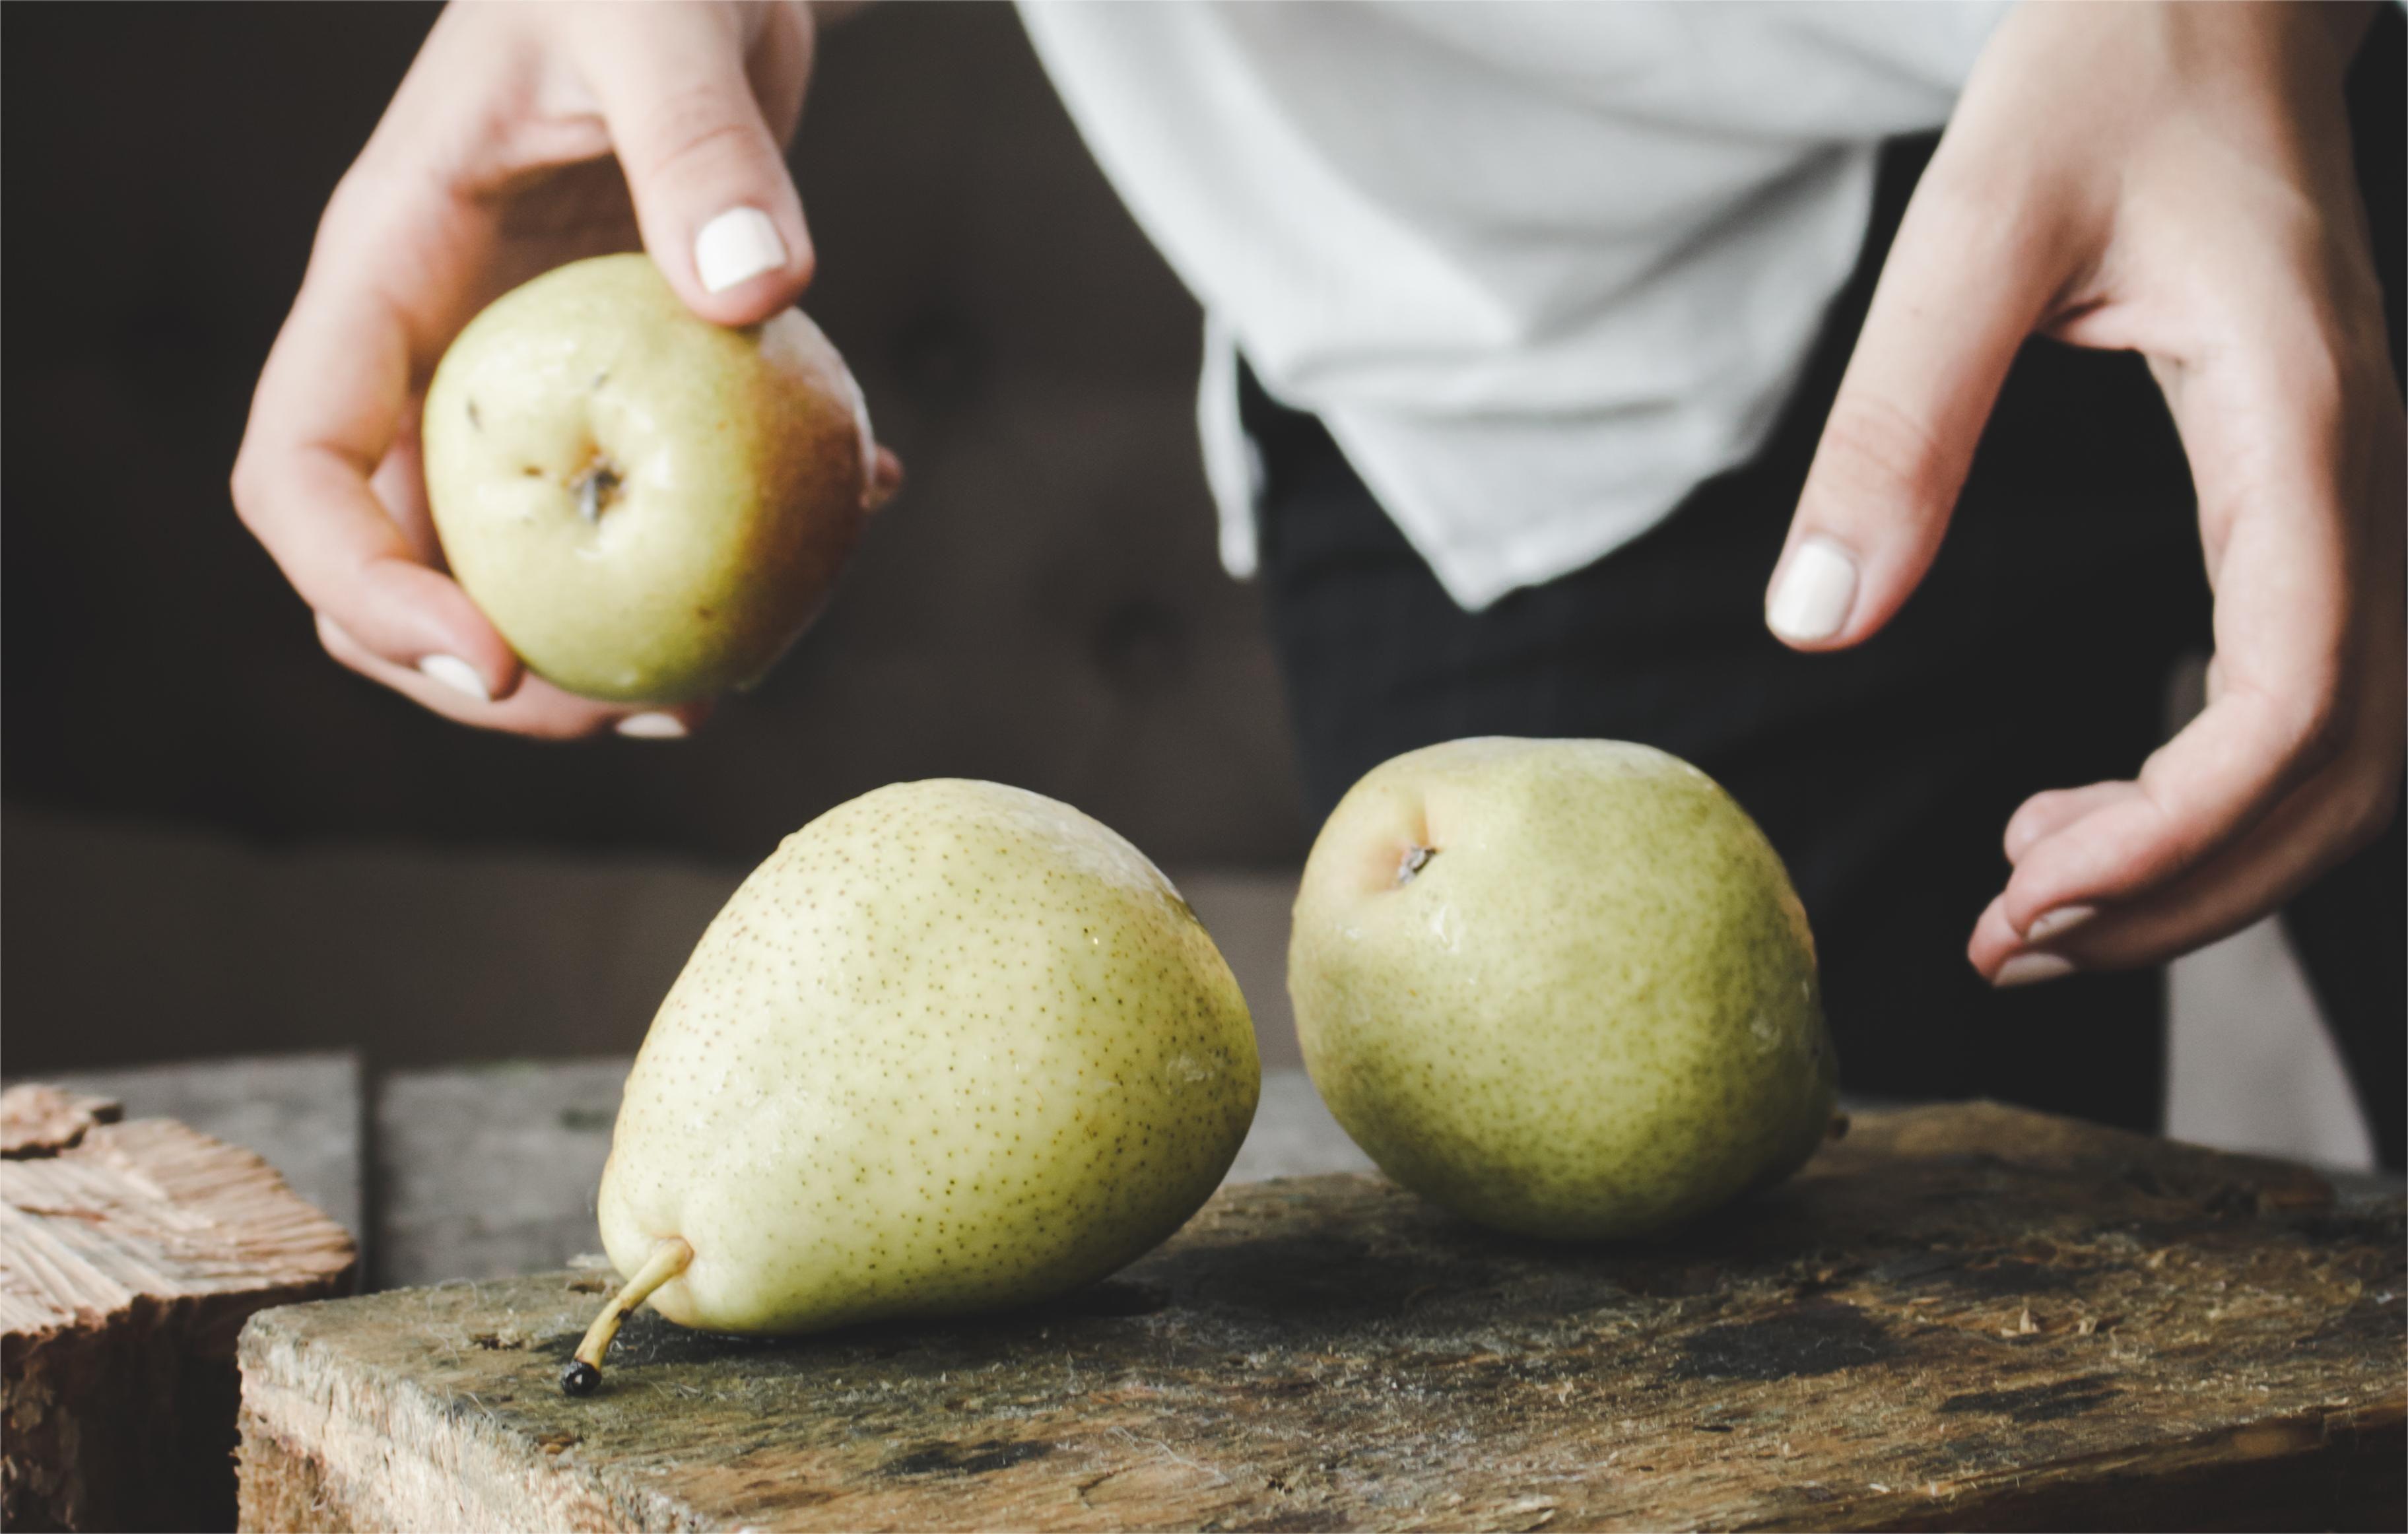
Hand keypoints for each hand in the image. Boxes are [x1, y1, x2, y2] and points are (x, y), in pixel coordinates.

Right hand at [233, 1, 855, 737]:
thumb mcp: (661, 16)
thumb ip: (698, 140)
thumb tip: (755, 293)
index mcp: (387, 270)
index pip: (301, 470)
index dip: (365, 592)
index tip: (495, 662)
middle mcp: (437, 341)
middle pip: (395, 561)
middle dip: (488, 675)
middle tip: (640, 713)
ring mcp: (527, 369)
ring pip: (521, 557)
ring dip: (610, 643)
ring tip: (734, 680)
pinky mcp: (625, 374)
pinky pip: (653, 492)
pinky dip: (738, 535)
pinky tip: (864, 500)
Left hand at [1762, 2, 2402, 983]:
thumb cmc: (2106, 78)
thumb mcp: (1970, 234)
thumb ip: (1899, 423)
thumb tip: (1817, 617)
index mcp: (2305, 431)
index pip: (2293, 700)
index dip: (2174, 835)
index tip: (2025, 895)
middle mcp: (2370, 486)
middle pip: (2344, 771)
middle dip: (2186, 891)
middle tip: (2008, 945)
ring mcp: (2363, 503)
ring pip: (2348, 755)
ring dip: (2205, 861)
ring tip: (2035, 904)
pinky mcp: (2319, 504)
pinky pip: (2311, 695)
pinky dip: (2209, 790)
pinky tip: (2083, 810)